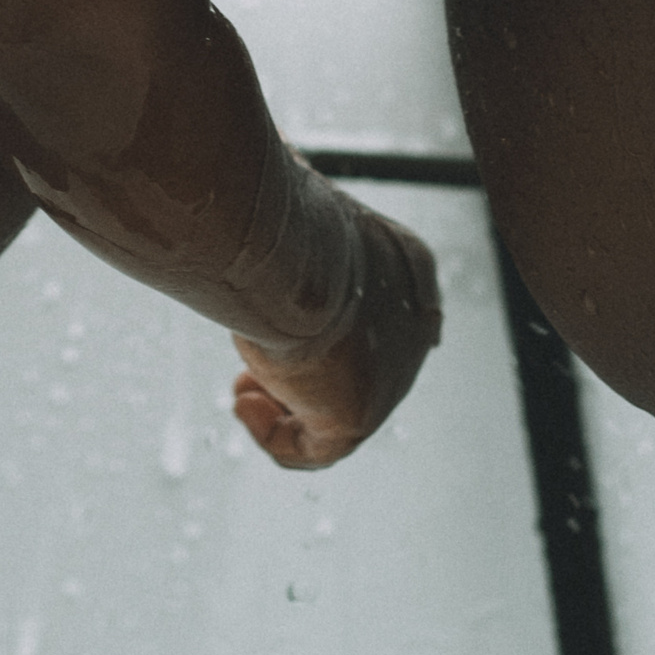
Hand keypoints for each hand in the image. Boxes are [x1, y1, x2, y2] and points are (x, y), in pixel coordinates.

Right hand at [232, 208, 443, 469]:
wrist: (292, 255)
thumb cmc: (287, 221)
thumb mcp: (297, 207)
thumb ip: (296, 219)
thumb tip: (263, 206)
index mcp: (407, 267)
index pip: (386, 313)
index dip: (334, 333)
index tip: (287, 331)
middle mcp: (409, 325)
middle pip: (352, 366)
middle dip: (301, 371)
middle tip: (252, 367)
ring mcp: (389, 375)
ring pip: (334, 408)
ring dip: (283, 404)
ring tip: (245, 390)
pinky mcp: (359, 414)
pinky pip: (319, 448)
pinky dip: (276, 436)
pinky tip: (245, 405)